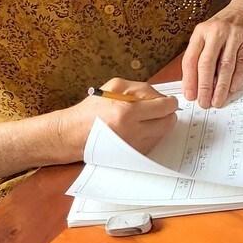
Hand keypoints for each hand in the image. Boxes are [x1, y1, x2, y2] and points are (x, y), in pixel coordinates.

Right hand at [57, 78, 177, 161]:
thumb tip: (161, 96)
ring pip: (163, 134)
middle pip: (168, 122)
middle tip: (157, 109)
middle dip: (167, 113)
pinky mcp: (132, 156)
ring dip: (160, 124)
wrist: (73, 135)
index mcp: (127, 112)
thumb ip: (141, 88)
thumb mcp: (115, 87)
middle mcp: (133, 132)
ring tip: (144, 119)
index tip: (168, 101)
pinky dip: (152, 135)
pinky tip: (139, 129)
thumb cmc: (92, 109)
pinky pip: (154, 143)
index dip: (170, 102)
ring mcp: (134, 146)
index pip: (165, 107)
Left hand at [181, 4, 242, 107]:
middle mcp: (216, 33)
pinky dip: (236, 79)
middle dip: (204, 87)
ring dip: (221, 87)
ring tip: (217, 100)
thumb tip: (193, 83)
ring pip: (225, 66)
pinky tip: (232, 89)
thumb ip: (199, 54)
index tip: (190, 95)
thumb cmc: (225, 25)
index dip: (189, 80)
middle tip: (203, 102)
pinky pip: (241, 64)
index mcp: (201, 32)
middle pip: (207, 64)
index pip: (190, 59)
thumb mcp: (207, 33)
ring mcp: (233, 36)